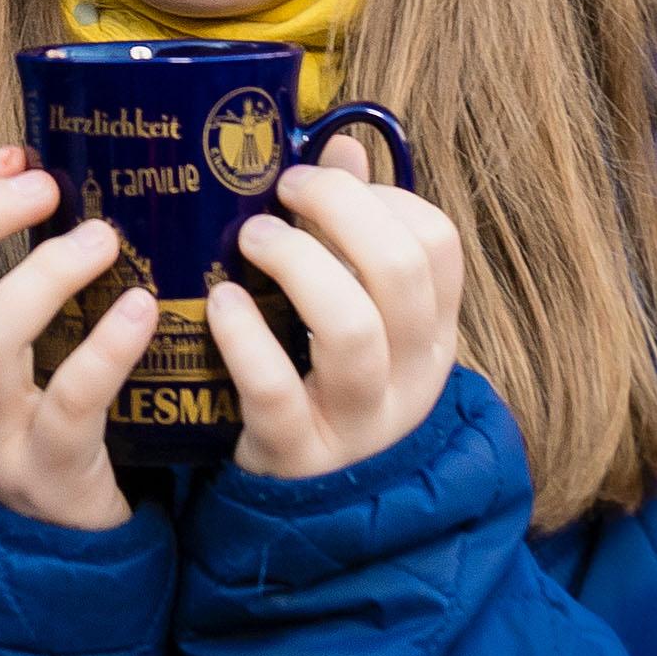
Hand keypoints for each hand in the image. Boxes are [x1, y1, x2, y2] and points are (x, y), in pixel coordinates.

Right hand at [0, 147, 152, 532]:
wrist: (67, 557)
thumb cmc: (60, 430)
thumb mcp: (26, 360)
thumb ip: (36, 290)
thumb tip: (83, 184)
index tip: (14, 153)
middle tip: (46, 183)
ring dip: (43, 276)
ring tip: (103, 239)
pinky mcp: (49, 477)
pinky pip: (69, 406)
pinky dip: (104, 351)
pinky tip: (139, 310)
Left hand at [211, 136, 466, 481]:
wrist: (316, 512)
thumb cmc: (326, 383)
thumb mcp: (358, 313)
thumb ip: (353, 232)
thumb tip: (342, 143)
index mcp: (431, 331)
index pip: (437, 243)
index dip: (381, 198)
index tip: (322, 180)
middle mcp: (409, 373)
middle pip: (402, 272)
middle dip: (338, 212)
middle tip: (282, 193)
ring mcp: (356, 418)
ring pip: (352, 329)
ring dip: (297, 266)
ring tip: (249, 239)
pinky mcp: (296, 452)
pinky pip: (276, 389)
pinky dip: (244, 338)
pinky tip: (219, 303)